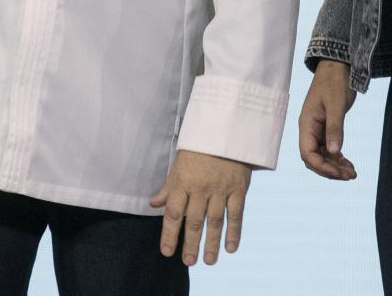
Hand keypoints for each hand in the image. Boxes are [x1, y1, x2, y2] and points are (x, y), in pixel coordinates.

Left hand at [150, 150, 250, 265]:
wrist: (225, 128)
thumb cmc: (198, 149)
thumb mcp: (179, 165)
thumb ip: (168, 187)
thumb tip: (153, 204)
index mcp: (182, 182)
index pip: (173, 213)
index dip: (169, 234)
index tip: (167, 252)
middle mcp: (200, 188)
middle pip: (194, 221)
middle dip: (190, 244)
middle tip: (188, 262)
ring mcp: (220, 189)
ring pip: (214, 221)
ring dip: (211, 243)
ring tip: (209, 261)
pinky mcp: (238, 188)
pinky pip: (236, 214)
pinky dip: (234, 232)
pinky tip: (230, 248)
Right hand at [298, 59, 357, 179]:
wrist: (338, 65)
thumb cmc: (334, 81)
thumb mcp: (336, 104)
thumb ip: (335, 128)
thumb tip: (335, 152)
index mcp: (306, 124)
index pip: (307, 154)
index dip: (322, 167)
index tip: (339, 172)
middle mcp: (310, 129)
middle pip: (314, 159)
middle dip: (330, 170)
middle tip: (351, 176)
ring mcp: (318, 129)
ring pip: (322, 156)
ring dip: (335, 166)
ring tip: (352, 173)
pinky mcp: (327, 128)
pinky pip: (329, 149)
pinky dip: (338, 158)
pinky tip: (349, 164)